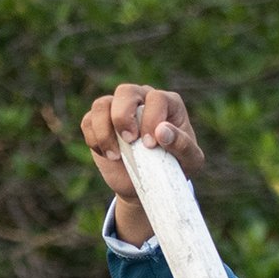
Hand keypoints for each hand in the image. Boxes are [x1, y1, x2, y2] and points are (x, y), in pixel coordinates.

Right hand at [79, 82, 204, 243]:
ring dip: (104, 129)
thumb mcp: (190, 161)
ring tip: (116, 156)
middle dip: (124, 116)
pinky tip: (109, 156)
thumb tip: (162, 131)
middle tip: (130, 141)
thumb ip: (183, 145)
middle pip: (125, 91)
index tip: (151, 145)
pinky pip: (88, 121)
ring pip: (101, 104)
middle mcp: (141, 99)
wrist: (152, 186)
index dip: (152, 119)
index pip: (156, 98)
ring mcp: (118, 109)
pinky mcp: (100, 124)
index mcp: (166, 103)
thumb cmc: (176, 168)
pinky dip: (94, 139)